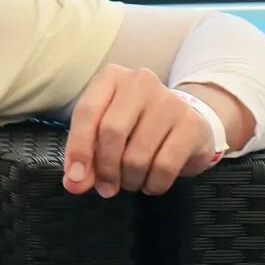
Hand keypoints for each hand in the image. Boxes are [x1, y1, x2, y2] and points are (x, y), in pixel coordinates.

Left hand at [62, 64, 216, 197]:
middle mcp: (139, 81)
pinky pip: (164, 167)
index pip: (86, 111)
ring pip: (137, 155)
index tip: (74, 178)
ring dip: (129, 180)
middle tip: (106, 188)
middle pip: (111, 132)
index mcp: (111, 76)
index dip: (78, 148)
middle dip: (105, 168)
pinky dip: (153, 184)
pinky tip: (151, 183)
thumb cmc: (136, 124)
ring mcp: (168, 101)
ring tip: (131, 181)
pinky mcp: (191, 124)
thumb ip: (87, 154)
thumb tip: (73, 182)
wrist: (186, 122)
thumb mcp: (105, 130)